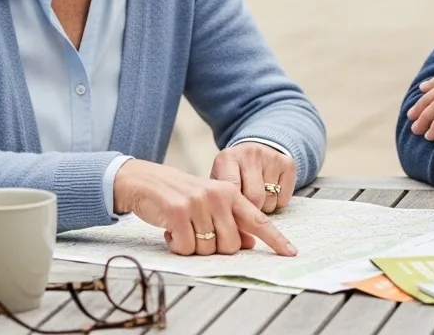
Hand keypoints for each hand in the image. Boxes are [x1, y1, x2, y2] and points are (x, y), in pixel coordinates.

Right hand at [114, 159, 296, 257]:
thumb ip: (230, 220)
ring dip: (193, 246)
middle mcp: (218, 196)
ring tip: (183, 228)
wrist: (143, 180)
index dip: (275, 239)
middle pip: (231, 245)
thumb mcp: (209, 202)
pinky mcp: (178, 212)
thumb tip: (249, 243)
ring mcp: (199, 203)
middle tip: (198, 232)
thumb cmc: (178, 195)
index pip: (258, 220)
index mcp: (230, 192)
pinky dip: (178, 246)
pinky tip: (171, 231)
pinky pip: (187, 248)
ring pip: (208, 249)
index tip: (290, 252)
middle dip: (214, 247)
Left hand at [212, 143, 296, 214]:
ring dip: (264, 208)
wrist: (254, 152)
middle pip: (254, 197)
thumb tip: (234, 233)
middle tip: (246, 210)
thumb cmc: (233, 174)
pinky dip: (277, 203)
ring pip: (270, 200)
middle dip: (250, 211)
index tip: (233, 222)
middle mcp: (249, 154)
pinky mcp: (288, 164)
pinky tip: (270, 193)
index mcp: (227, 159)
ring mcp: (270, 157)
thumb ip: (222, 204)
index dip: (233, 209)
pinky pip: (284, 199)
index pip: (231, 189)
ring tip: (257, 198)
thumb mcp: (220, 184)